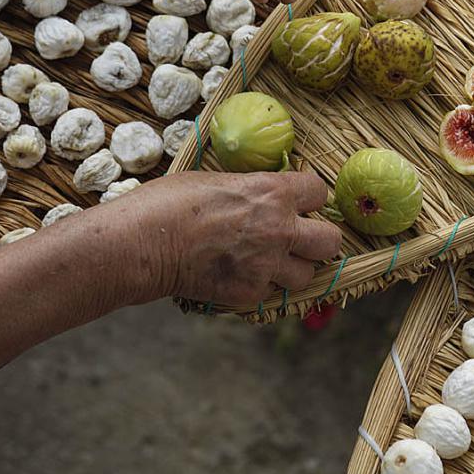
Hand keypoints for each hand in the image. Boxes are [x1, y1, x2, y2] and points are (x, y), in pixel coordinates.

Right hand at [106, 171, 340, 305]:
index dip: (309, 198)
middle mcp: (279, 229)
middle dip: (318, 240)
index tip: (298, 202)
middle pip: (331, 242)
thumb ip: (252, 191)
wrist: (143, 243)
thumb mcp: (218, 180)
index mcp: (272, 192)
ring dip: (292, 268)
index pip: (319, 192)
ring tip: (267, 260)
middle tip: (298, 239)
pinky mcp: (249, 292)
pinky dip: (262, 286)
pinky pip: (273, 293)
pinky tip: (241, 274)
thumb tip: (263, 195)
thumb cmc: (170, 202)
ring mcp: (266, 265)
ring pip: (307, 274)